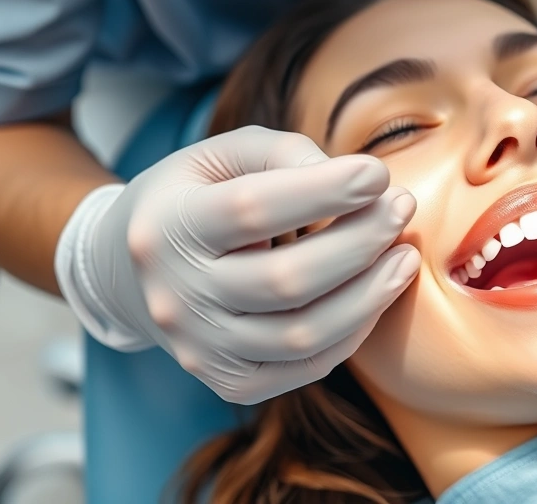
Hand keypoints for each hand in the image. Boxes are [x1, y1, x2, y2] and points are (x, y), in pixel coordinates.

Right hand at [59, 126, 419, 403]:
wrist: (131, 272)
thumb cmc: (195, 198)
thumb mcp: (223, 155)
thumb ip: (285, 154)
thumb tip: (356, 183)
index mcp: (168, 227)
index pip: (251, 210)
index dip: (323, 192)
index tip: (377, 174)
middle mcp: (176, 296)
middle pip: (285, 280)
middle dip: (359, 242)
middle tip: (402, 208)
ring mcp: (200, 348)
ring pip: (301, 335)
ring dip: (369, 295)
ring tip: (404, 256)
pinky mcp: (228, 382)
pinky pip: (307, 367)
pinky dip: (353, 331)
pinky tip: (376, 293)